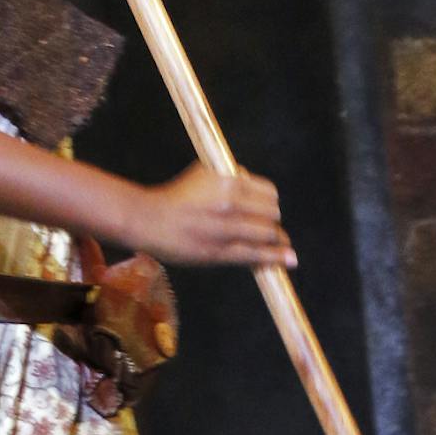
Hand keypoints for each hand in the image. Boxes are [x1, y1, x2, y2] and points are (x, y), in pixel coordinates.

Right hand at [129, 165, 295, 268]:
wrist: (147, 219)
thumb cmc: (174, 196)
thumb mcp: (203, 174)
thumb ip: (231, 176)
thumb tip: (252, 184)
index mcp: (228, 183)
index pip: (269, 194)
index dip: (271, 204)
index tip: (268, 211)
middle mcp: (230, 204)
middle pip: (272, 215)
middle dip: (273, 223)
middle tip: (270, 230)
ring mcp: (224, 229)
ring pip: (267, 235)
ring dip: (277, 242)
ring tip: (282, 248)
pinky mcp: (217, 252)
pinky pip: (254, 255)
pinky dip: (274, 257)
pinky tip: (288, 260)